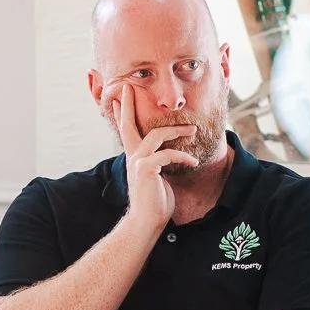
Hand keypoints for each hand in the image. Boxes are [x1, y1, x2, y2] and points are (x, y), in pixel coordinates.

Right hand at [107, 89, 195, 234]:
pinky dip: (183, 157)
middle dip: (127, 104)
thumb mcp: (157, 178)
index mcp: (134, 158)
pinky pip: (168, 154)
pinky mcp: (147, 168)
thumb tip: (168, 155)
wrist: (146, 222)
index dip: (121, 113)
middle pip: (128, 124)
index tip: (116, 98)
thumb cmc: (155, 204)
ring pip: (156, 135)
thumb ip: (159, 163)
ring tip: (193, 130)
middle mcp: (132, 157)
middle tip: (128, 86)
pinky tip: (194, 162)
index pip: (126, 131)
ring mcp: (138, 162)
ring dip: (177, 130)